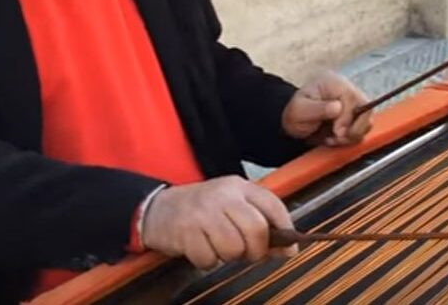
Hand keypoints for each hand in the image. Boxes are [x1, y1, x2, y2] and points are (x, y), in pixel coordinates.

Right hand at [141, 176, 296, 268]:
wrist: (158, 208)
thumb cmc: (202, 210)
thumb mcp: (231, 206)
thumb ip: (259, 222)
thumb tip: (289, 249)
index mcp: (238, 187)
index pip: (272, 205)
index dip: (285, 229)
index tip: (289, 246)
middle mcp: (223, 196)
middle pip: (256, 230)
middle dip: (256, 250)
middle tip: (246, 253)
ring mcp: (203, 213)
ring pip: (234, 248)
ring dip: (228, 256)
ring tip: (218, 246)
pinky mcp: (186, 232)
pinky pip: (209, 259)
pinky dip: (207, 261)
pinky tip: (201, 248)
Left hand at [281, 72, 372, 146]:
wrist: (294, 122)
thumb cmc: (295, 113)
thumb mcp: (300, 110)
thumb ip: (318, 109)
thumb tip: (338, 108)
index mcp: (333, 83)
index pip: (352, 97)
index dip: (348, 117)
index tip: (338, 132)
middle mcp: (347, 90)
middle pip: (366, 108)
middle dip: (354, 128)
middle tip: (338, 138)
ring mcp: (352, 104)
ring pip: (366, 120)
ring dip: (352, 135)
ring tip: (334, 138)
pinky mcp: (355, 116)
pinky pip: (362, 129)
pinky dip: (351, 138)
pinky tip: (336, 138)